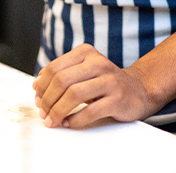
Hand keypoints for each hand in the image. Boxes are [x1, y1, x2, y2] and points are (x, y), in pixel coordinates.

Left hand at [32, 43, 159, 128]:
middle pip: (62, 80)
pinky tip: (68, 123)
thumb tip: (37, 84)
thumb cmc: (104, 82)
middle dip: (48, 100)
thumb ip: (62, 73)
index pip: (55, 67)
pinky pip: (90, 111)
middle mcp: (98, 63)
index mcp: (85, 53)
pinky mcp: (117, 99)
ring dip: (58, 111)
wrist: (138, 90)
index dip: (42, 85)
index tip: (37, 98)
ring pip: (74, 95)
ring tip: (52, 120)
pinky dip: (75, 120)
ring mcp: (109, 80)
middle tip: (43, 112)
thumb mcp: (83, 71)